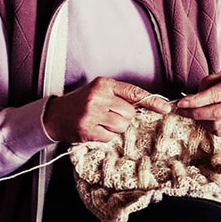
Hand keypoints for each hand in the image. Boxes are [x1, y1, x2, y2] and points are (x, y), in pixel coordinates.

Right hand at [42, 77, 170, 142]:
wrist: (55, 115)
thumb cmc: (82, 102)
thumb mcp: (100, 91)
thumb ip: (121, 96)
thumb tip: (148, 104)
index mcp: (104, 84)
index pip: (134, 92)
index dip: (152, 101)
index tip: (165, 108)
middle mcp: (98, 97)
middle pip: (130, 112)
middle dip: (124, 117)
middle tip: (110, 115)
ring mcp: (92, 114)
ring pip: (122, 125)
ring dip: (116, 128)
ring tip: (102, 122)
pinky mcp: (87, 130)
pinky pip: (110, 137)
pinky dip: (106, 136)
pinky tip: (96, 129)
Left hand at [176, 73, 220, 136]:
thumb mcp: (213, 80)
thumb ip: (202, 90)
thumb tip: (187, 103)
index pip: (214, 95)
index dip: (196, 101)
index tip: (181, 104)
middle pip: (216, 113)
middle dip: (195, 113)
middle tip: (182, 111)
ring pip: (216, 125)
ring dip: (201, 121)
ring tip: (195, 114)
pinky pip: (219, 132)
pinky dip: (209, 127)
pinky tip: (206, 120)